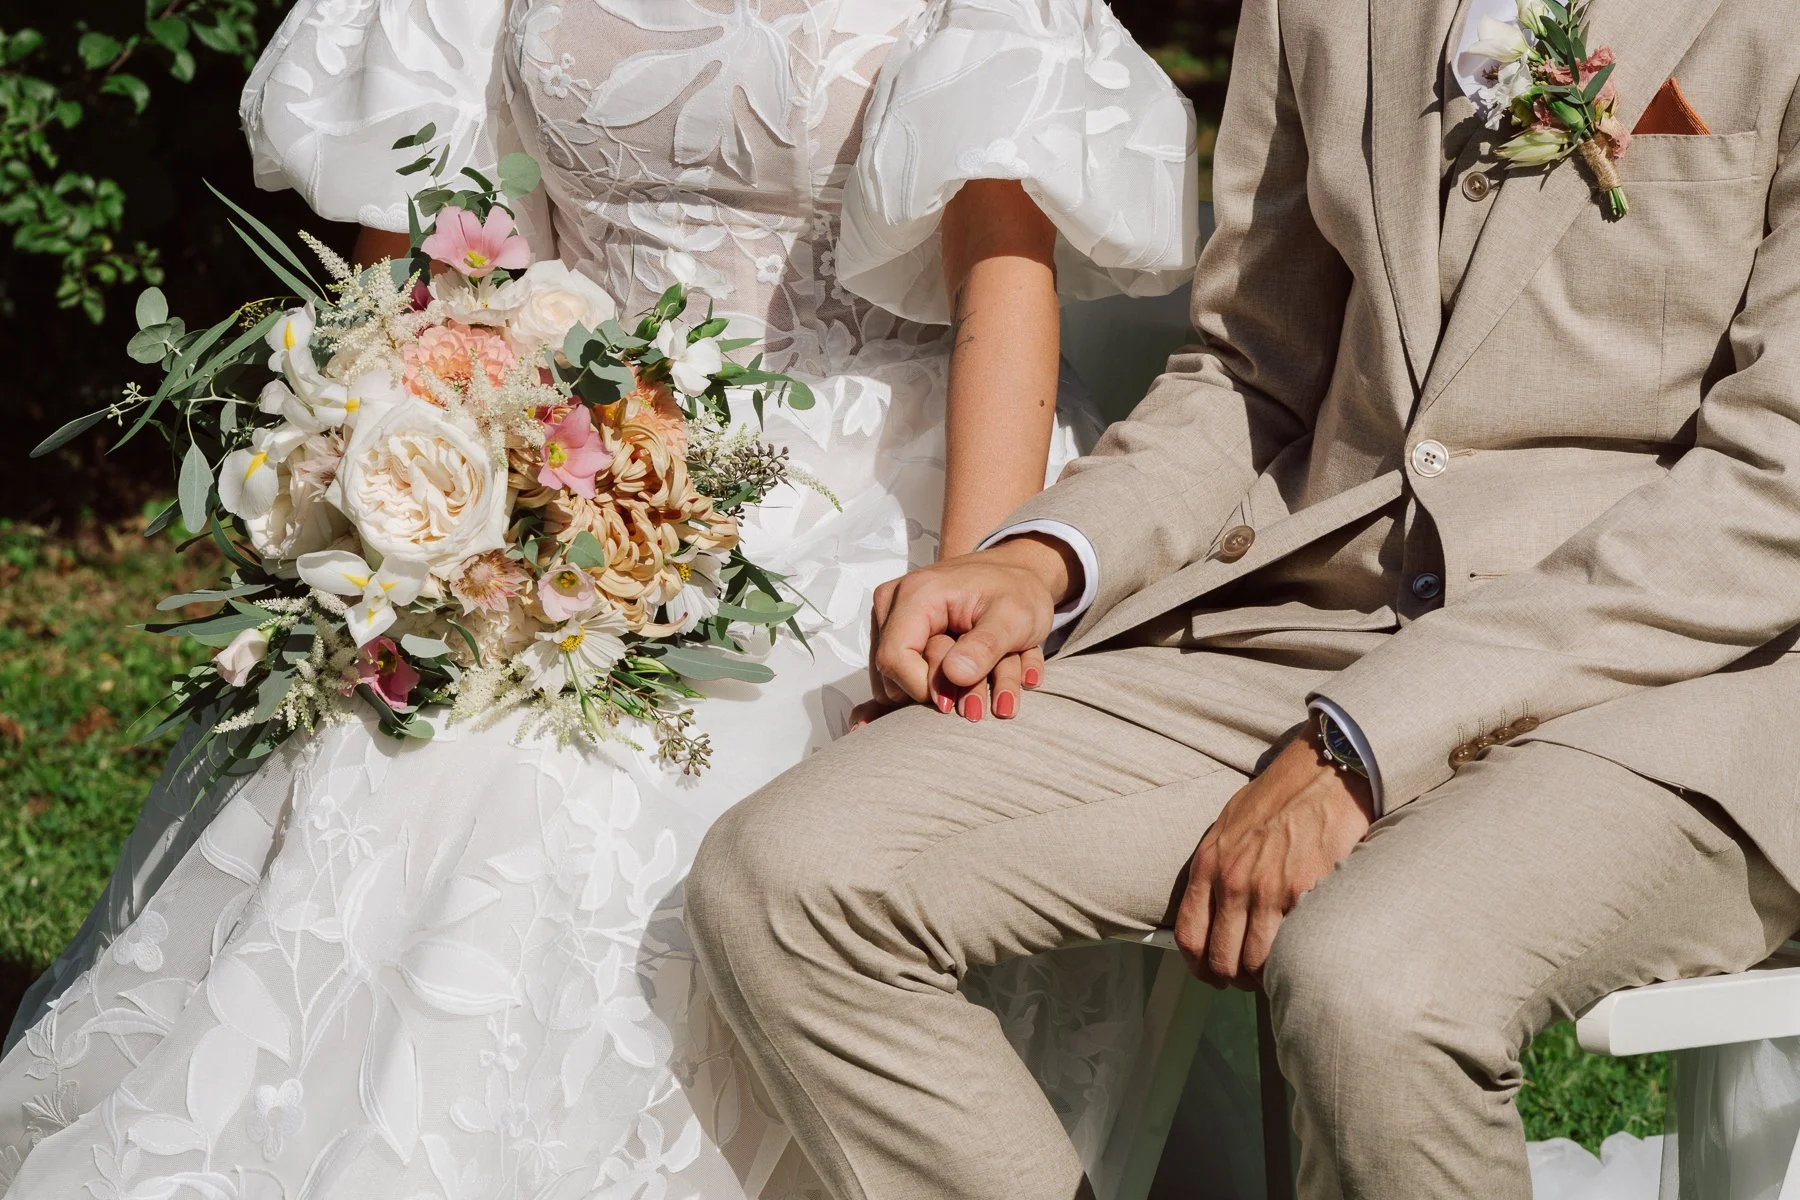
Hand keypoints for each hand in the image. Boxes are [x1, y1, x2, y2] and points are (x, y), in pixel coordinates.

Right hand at [848, 534, 1078, 728]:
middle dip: (944, 692)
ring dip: (949, 691)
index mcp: (915, 594)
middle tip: (987, 689)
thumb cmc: (1018, 589)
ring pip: (900, 680)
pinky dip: (944, 684)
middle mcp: (893, 604)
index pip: (893, 659)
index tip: (963, 700)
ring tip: (989, 679)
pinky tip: (978, 675)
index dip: (924, 688)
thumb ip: (986, 647)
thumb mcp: (1016, 617)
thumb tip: (954, 675)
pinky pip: (907, 675)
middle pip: (894, 673)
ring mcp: (891, 619)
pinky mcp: (898, 634)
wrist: (1019, 574)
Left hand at [1175, 725, 1376, 988]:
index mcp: (1209, 864)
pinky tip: (1303, 953)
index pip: (1190, 936)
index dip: (1199, 968)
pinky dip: (1296, 959)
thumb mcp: (1228, 828)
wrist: (1322, 773)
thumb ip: (1216, 869)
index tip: (1212, 976)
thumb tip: (1210, 912)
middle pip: (1223, 959)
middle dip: (1235, 978)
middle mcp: (1233, 881)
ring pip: (1258, 962)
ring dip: (1267, 976)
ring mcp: (1268, 889)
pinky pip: (1294, 947)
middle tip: (1250, 980)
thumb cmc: (1277, 799)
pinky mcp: (1305, 893)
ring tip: (1278, 970)